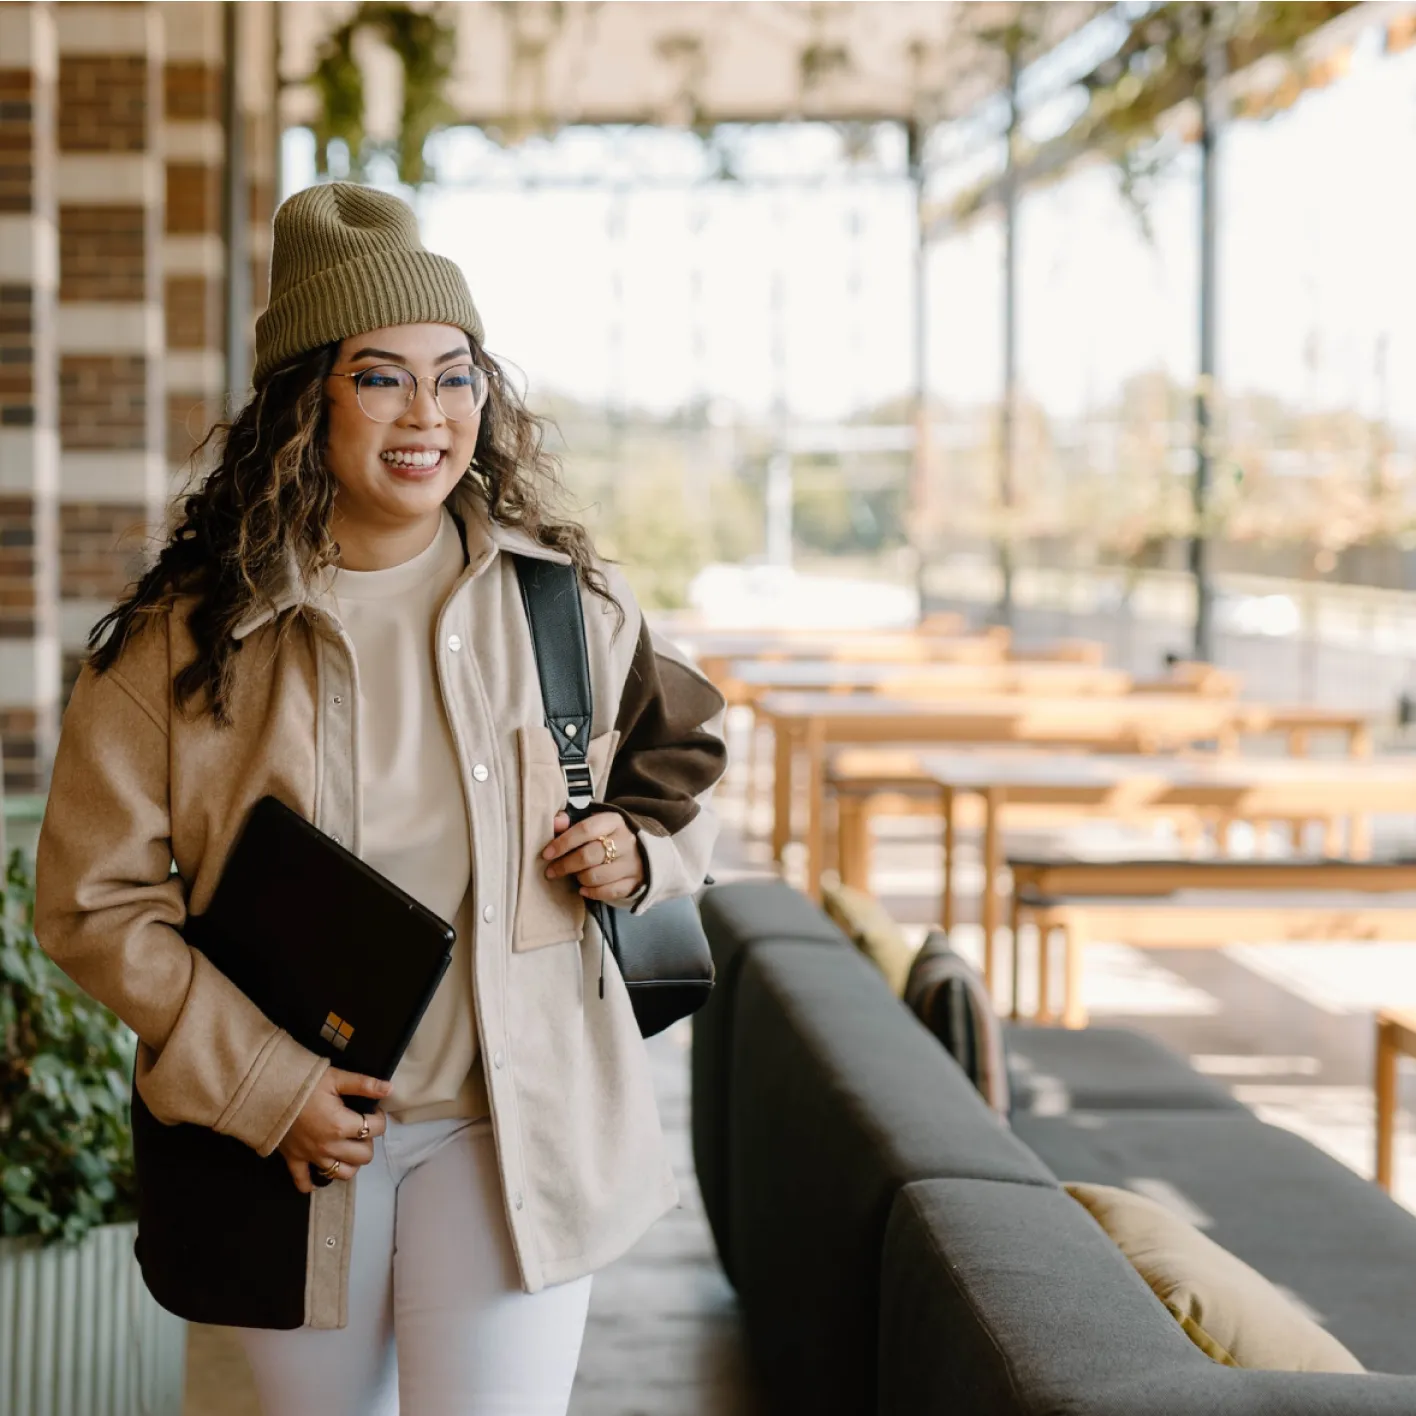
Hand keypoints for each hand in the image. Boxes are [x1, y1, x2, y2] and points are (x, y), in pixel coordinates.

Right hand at [276, 1067, 390, 1193]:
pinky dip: (313, 1182)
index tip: (372, 1110)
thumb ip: (364, 1084)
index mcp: (341, 1125)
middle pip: (364, 1156)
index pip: (376, 1129)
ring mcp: (311, 1157)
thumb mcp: (335, 1078)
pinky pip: (304, 1182)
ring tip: (348, 1146)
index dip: (379, 1118)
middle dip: (368, 1142)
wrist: (265, 1093)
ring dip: (349, 1162)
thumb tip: (389, 1089)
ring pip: (342, 1173)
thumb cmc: (302, 1083)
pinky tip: (320, 1170)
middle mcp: (329, 1146)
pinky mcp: (294, 1161)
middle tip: (360, 1127)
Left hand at [542, 811, 644, 904]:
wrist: (640, 849)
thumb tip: (555, 822)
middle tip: (551, 871)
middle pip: (589, 856)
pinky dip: (593, 893)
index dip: (563, 843)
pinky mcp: (634, 882)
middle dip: (566, 865)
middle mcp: (626, 841)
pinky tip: (583, 889)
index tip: (547, 854)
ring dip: (580, 879)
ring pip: (597, 877)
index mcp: (614, 821)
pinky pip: (609, 892)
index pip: (585, 830)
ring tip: (574, 876)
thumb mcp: (592, 822)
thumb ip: (570, 820)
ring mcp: (632, 863)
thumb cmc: (607, 835)